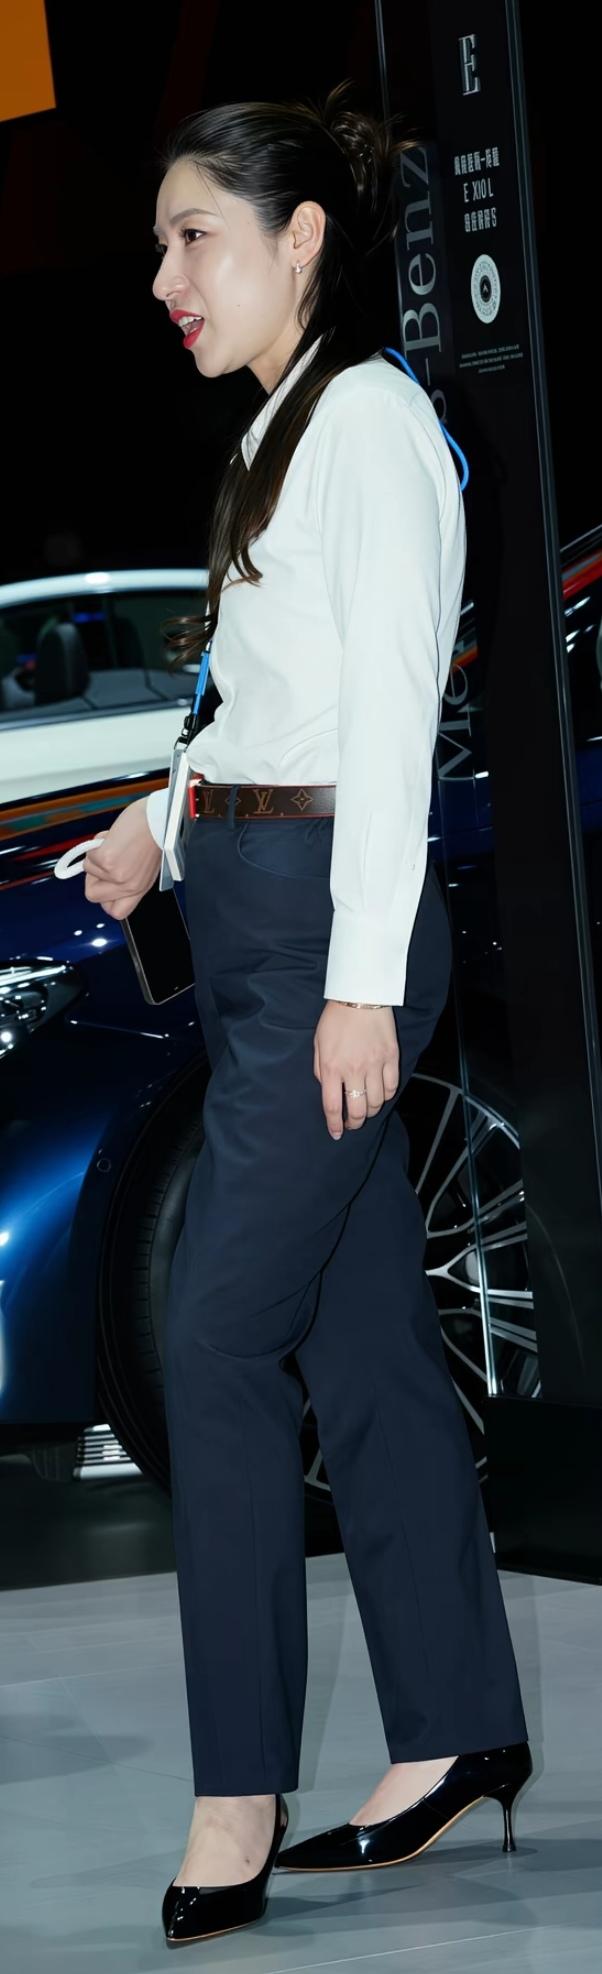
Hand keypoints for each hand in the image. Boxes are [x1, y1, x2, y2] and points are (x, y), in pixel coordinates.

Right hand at [83, 798, 161, 918]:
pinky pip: (88, 857)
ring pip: (88, 872)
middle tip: (100, 862)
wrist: (158, 818)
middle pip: (93, 896)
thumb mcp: (144, 865)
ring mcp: (116, 875)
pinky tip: (110, 838)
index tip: (103, 886)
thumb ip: (127, 877)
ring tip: (113, 844)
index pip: (116, 911)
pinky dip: (95, 845)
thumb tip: (103, 878)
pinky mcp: (106, 860)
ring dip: (96, 856)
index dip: (105, 900)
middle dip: (92, 878)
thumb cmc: (154, 834)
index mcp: (140, 888)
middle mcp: (129, 886)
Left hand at [313, 1001, 399, 1139]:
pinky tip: (380, 1094)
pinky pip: (391, 1086)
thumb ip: (320, 1069)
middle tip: (352, 1123)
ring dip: (371, 1111)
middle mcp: (354, 1070)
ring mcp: (375, 1064)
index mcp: (332, 1067)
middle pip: (358, 1110)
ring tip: (366, 1109)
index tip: (336, 1133)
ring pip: (377, 1102)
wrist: (361, 995)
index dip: (335, 1125)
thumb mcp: (318, 1043)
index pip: (333, 1106)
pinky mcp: (391, 1057)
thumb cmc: (336, 1018)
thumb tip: (327, 1088)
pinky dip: (386, 1095)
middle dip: (355, 1123)